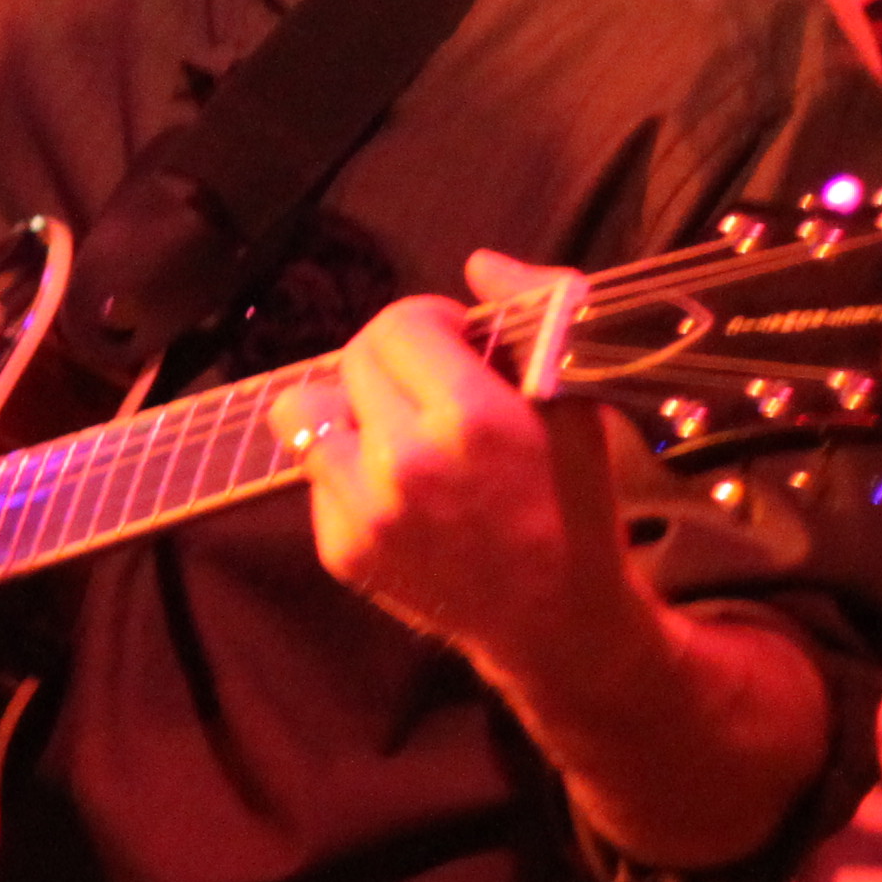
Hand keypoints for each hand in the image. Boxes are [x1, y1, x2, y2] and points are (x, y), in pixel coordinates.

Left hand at [261, 251, 635, 680]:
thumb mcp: (579, 399)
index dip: (429, 325)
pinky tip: (400, 493)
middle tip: (431, 391)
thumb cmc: (574, 499)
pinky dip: (349, 471)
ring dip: (348, 411)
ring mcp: (364, 511)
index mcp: (471, 418)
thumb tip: (479, 262)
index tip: (457, 347)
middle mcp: (405, 464)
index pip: (398, 323)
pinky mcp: (339, 548)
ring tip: (395, 433)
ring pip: (302, 412)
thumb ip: (540, 311)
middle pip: (351, 358)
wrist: (555, 619)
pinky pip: (314, 474)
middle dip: (391, 362)